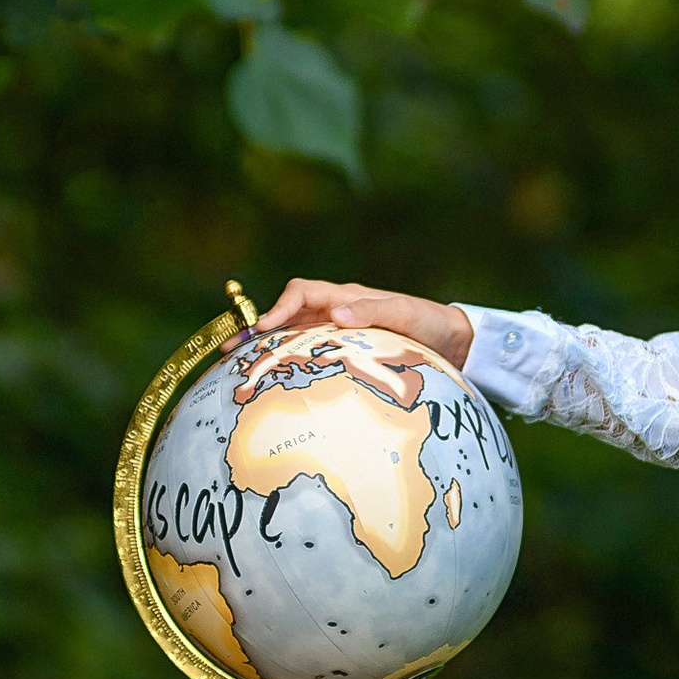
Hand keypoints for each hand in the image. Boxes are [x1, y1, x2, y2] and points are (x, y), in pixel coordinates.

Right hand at [252, 275, 474, 370]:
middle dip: (256, 332)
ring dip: (266, 351)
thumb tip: (337, 314)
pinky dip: (287, 366)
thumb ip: (374, 312)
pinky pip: (308, 357)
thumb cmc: (427, 322)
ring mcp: (336, 333)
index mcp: (345, 297)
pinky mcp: (341, 353)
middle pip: (286, 317)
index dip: (279, 308)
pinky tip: (273, 385)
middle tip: (228, 351)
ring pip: (292, 339)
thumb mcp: (405, 315)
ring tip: (238, 371)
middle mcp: (335, 312)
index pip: (302, 293)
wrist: (450, 340)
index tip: (264, 329)